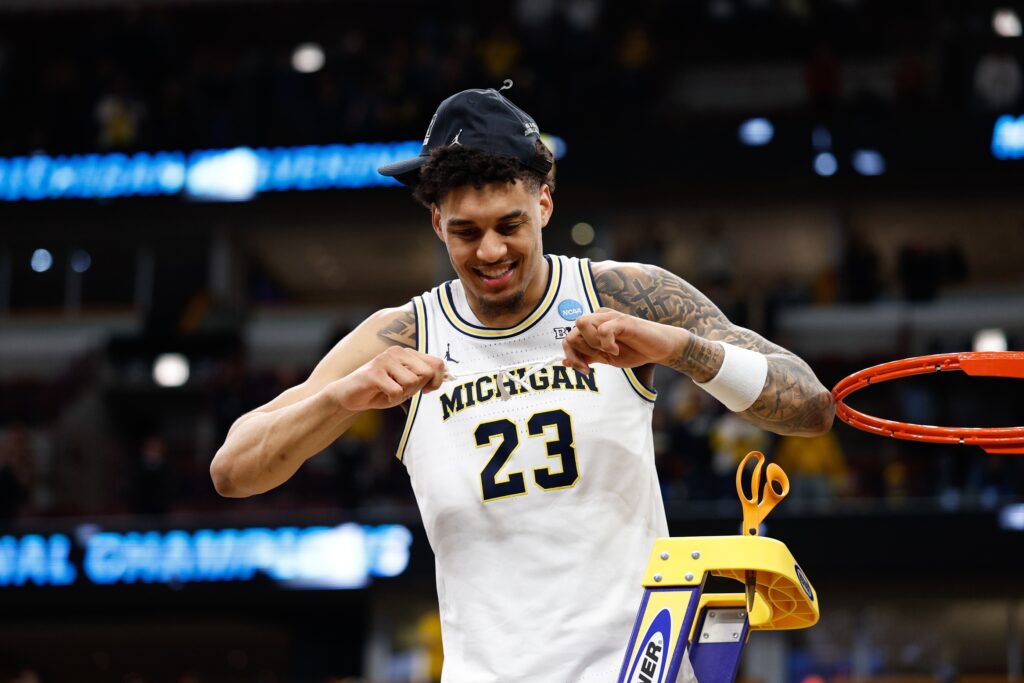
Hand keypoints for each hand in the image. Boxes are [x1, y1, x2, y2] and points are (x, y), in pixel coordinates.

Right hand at [332, 347, 446, 411]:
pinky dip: (392, 399)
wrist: (348, 396)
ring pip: (412, 382)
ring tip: (390, 392)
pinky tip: (381, 395)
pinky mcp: (374, 373)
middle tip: (403, 392)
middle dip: (418, 388)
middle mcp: (397, 352)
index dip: (437, 380)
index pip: (437, 363)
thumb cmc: (380, 391)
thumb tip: (448, 375)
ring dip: (403, 394)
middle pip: (427, 372)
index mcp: (407, 353)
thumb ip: (424, 378)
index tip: (427, 390)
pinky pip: (397, 391)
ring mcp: (384, 360)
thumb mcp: (406, 385)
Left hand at [561, 308, 687, 373]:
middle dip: (581, 352)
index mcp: (593, 325)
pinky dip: (606, 344)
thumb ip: (587, 357)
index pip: (569, 338)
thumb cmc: (635, 350)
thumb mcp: (606, 358)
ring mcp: (610, 316)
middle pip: (572, 332)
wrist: (660, 348)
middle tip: (597, 361)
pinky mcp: (622, 320)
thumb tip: (564, 363)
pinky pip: (603, 330)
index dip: (571, 356)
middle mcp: (598, 317)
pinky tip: (616, 350)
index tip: (585, 370)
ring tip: (608, 351)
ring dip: (592, 344)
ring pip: (582, 324)